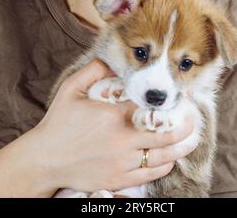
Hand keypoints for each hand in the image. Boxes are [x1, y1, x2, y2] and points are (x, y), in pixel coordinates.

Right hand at [32, 59, 196, 193]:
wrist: (45, 160)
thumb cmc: (58, 123)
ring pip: (164, 156)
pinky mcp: (120, 179)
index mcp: (113, 116)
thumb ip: (93, 70)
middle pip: (166, 133)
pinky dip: (165, 164)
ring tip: (189, 137)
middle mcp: (123, 140)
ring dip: (181, 146)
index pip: (150, 105)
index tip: (178, 93)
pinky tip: (169, 156)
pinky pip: (151, 174)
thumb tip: (111, 58)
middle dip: (185, 124)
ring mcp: (123, 162)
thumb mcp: (71, 89)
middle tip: (192, 116)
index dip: (166, 99)